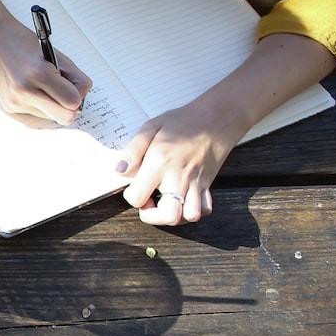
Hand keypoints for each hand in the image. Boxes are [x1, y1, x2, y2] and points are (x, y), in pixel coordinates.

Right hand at [0, 16, 93, 126]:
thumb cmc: (24, 43)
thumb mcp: (56, 55)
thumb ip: (75, 78)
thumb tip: (80, 102)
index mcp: (39, 73)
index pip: (73, 101)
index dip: (78, 95)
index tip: (74, 86)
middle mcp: (24, 91)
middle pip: (65, 117)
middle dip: (69, 106)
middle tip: (64, 92)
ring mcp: (15, 102)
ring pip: (51, 117)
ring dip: (52, 105)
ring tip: (42, 85)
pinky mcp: (9, 107)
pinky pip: (36, 115)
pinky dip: (39, 104)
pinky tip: (30, 89)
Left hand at [116, 98, 243, 224]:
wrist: (216, 118)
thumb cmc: (182, 122)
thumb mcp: (150, 127)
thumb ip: (133, 151)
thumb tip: (120, 171)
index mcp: (160, 163)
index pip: (138, 197)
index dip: (131, 197)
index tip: (134, 187)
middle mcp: (179, 177)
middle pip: (169, 216)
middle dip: (154, 216)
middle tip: (149, 202)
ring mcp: (196, 183)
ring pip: (190, 216)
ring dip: (175, 216)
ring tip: (166, 202)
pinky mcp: (207, 185)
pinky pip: (204, 209)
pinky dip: (193, 211)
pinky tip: (183, 200)